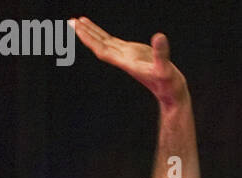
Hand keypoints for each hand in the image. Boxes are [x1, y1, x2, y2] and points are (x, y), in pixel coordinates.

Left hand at [71, 17, 188, 108]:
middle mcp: (123, 58)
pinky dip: (104, 36)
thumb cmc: (168, 85)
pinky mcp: (134, 53)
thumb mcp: (165, 70)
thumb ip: (161, 54)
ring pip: (105, 42)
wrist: (171, 93)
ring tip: (80, 21)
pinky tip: (98, 31)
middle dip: (85, 33)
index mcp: (126, 62)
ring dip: (92, 32)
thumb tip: (159, 36)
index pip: (102, 49)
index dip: (90, 39)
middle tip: (71, 20)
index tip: (78, 29)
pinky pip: (114, 43)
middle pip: (99, 44)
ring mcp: (128, 55)